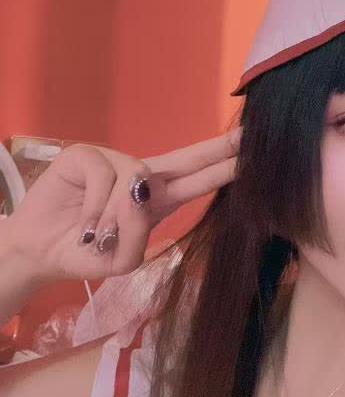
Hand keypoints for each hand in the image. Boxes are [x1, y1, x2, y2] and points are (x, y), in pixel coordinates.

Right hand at [3, 127, 241, 284]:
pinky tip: (82, 220)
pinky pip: (104, 176)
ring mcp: (114, 162)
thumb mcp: (121, 260)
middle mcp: (141, 176)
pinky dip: (94, 206)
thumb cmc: (84, 253)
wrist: (38, 253)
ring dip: (117, 216)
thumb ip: (139, 235)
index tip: (253, 154)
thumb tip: (140, 192)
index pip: (198, 181)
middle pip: (186, 158)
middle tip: (247, 137)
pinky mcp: (86, 155)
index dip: (224, 167)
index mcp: (158, 201)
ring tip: (96, 235)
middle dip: (217, 149)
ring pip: (136, 178)